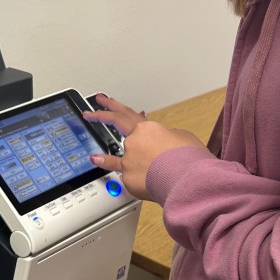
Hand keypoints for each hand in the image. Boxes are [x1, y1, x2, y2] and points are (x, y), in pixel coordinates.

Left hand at [83, 93, 207, 199]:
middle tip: (89, 111)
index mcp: (149, 129)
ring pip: (120, 156)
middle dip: (100, 115)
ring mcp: (129, 159)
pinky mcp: (128, 177)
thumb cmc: (190, 159)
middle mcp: (135, 142)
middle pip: (116, 124)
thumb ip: (170, 136)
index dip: (113, 105)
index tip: (103, 99)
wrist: (188, 180)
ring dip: (109, 157)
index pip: (127, 114)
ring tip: (96, 156)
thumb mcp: (184, 138)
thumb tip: (167, 140)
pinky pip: (119, 172)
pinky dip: (107, 164)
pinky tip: (96, 160)